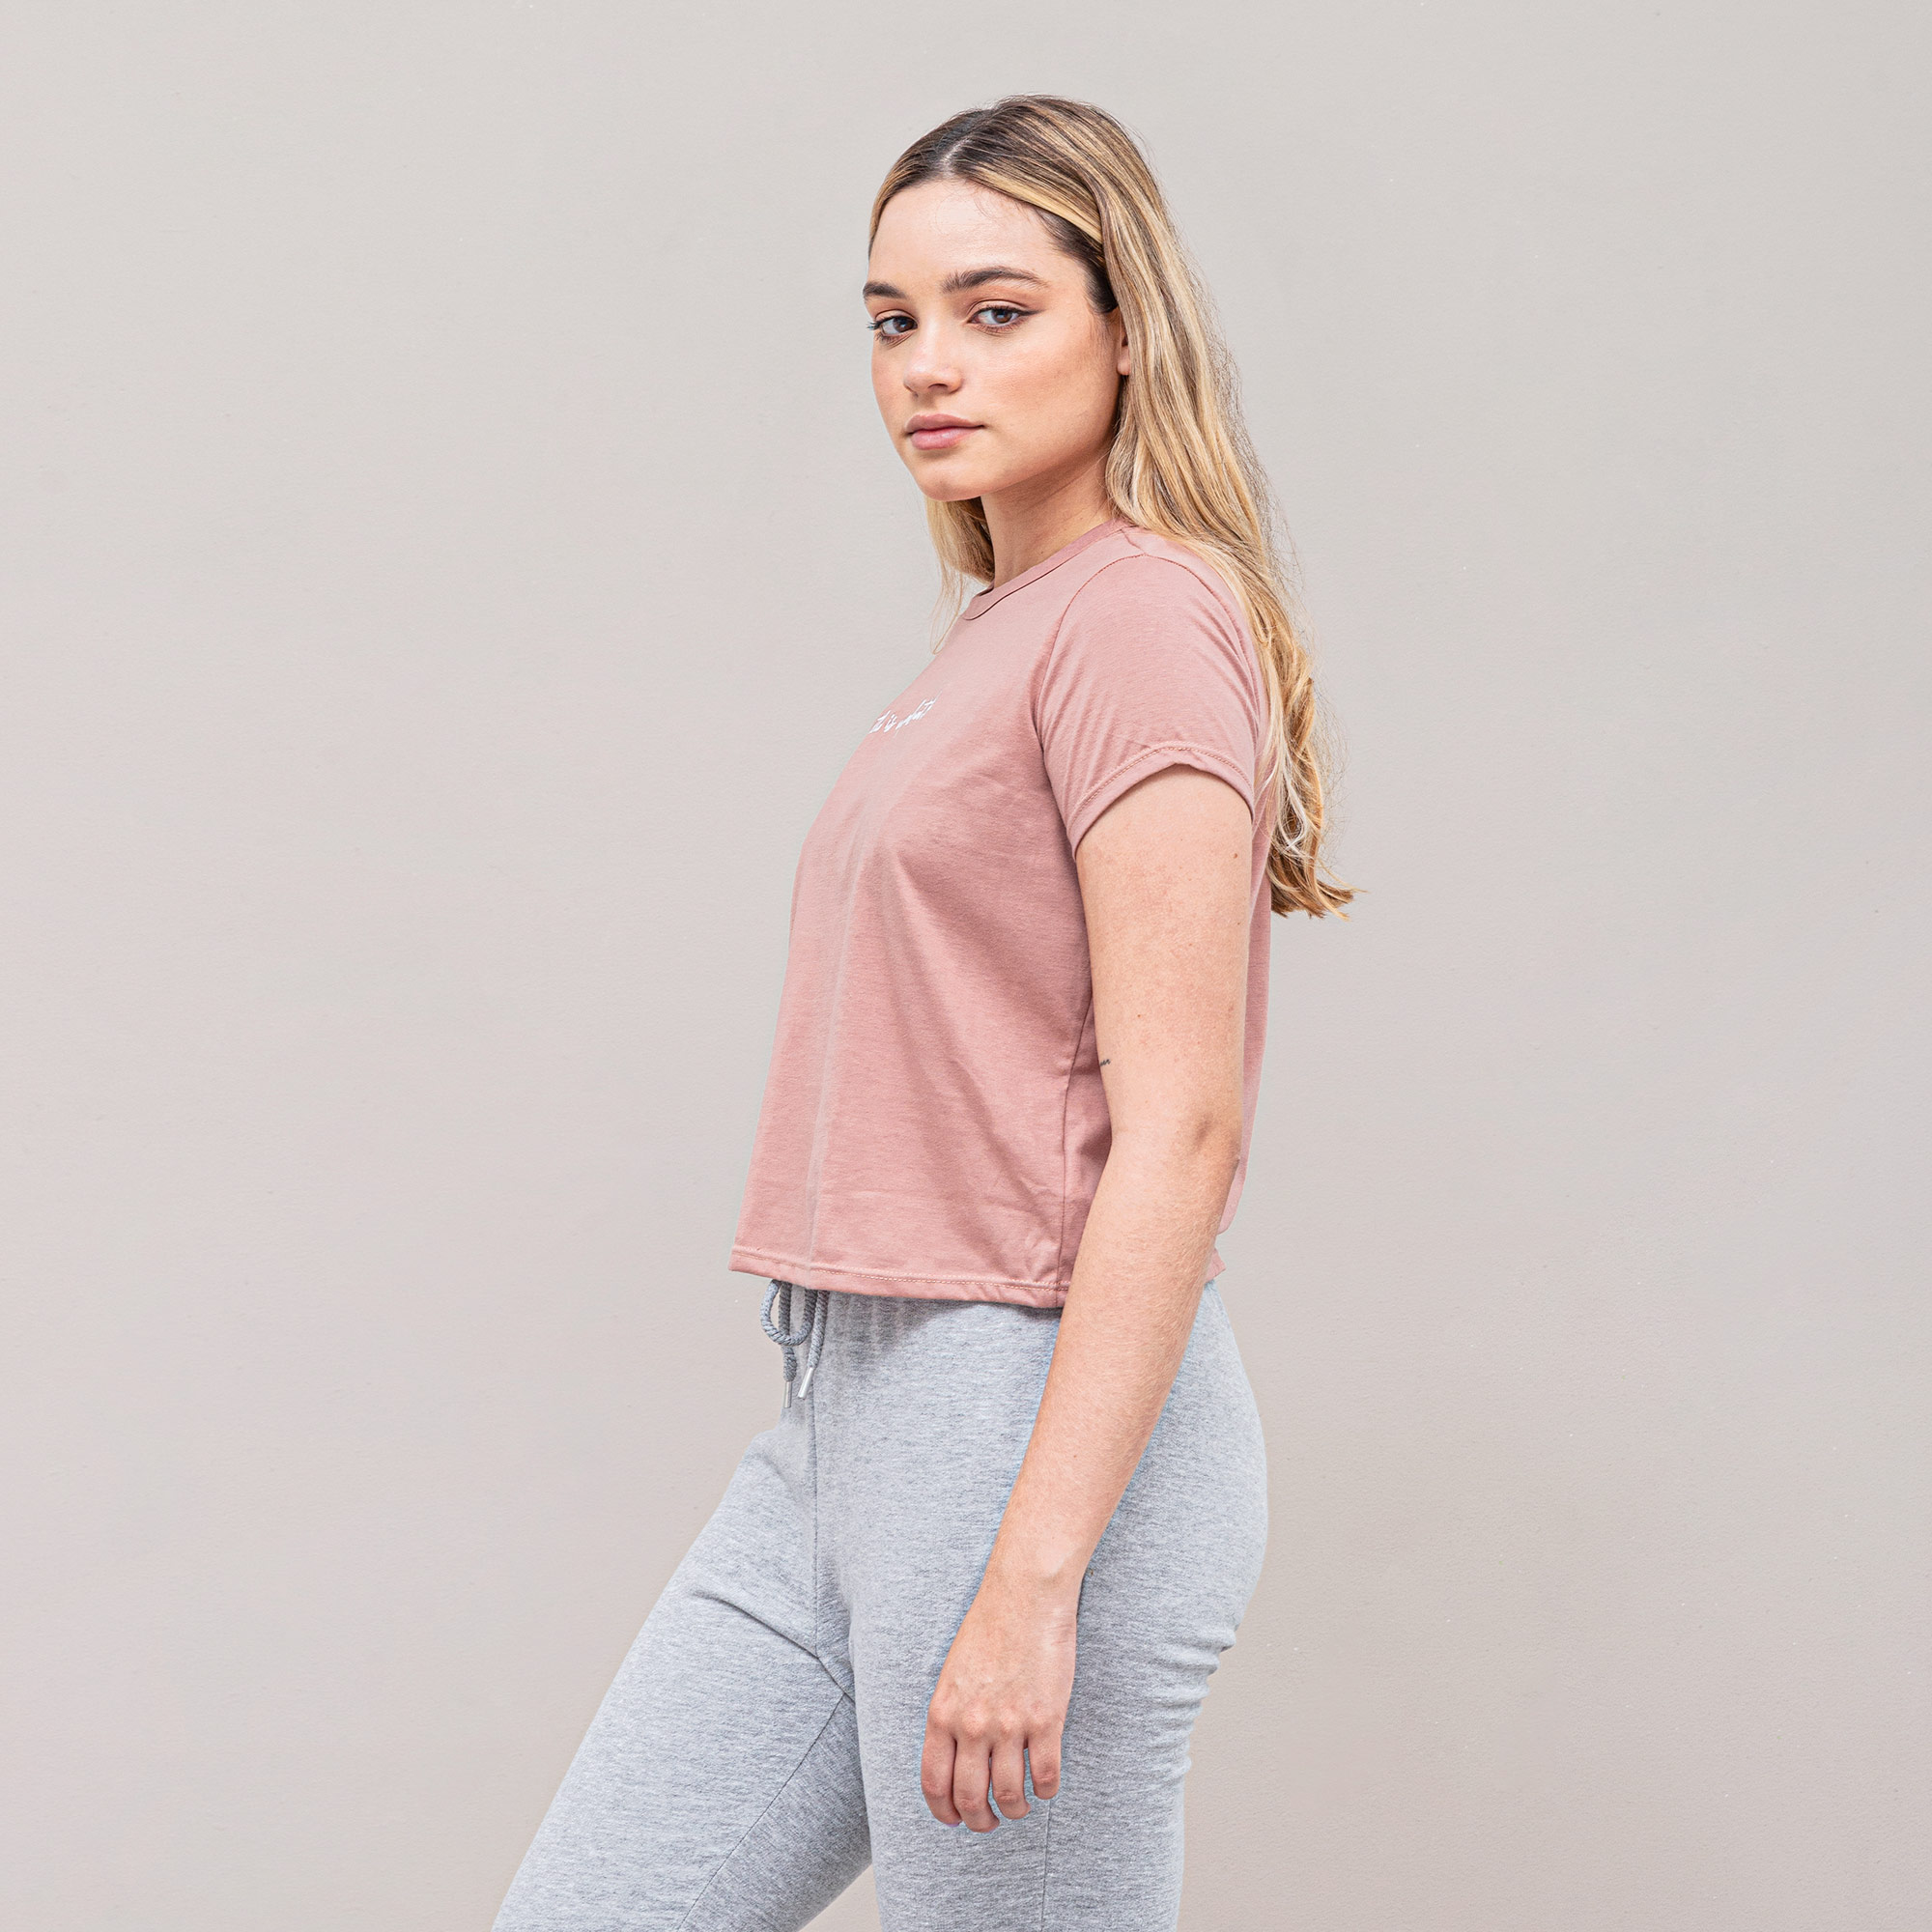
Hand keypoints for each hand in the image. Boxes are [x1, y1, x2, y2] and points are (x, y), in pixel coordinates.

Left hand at [920, 1569, 1078, 1830]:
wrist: (1025, 1596)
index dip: (945, 1812)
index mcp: (943, 1713)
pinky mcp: (1046, 1720)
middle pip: (970, 1798)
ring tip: (1020, 1806)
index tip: (955, 1819)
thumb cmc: (989, 1628)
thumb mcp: (952, 1674)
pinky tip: (1046, 1787)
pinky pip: (1045, 1776)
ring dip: (1015, 1810)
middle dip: (980, 1821)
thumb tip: (954, 1760)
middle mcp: (972, 1725)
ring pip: (1009, 1794)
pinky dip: (1046, 1792)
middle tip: (990, 1822)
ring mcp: (1010, 1724)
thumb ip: (951, 1717)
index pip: (935, 1783)